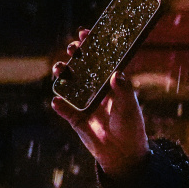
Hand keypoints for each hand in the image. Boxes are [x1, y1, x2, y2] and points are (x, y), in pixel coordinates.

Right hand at [50, 29, 149, 176]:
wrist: (124, 154)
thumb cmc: (131, 127)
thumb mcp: (130, 107)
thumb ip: (124, 91)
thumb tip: (117, 74)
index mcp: (109, 83)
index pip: (99, 60)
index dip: (91, 45)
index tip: (85, 32)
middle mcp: (94, 89)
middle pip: (81, 67)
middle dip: (75, 56)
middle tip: (72, 48)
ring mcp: (83, 102)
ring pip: (68, 84)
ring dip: (62, 75)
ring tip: (60, 69)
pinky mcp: (75, 118)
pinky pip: (64, 110)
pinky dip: (60, 105)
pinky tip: (58, 101)